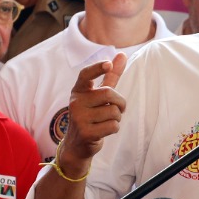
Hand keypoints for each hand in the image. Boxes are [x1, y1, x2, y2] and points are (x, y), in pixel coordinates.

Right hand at [57, 55, 127, 172]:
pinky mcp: (86, 132)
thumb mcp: (99, 95)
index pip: (86, 74)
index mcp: (78, 90)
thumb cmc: (91, 114)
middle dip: (120, 102)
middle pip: (109, 93)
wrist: (77, 144)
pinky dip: (114, 128)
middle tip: (118, 109)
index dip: (97, 68)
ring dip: (117, 118)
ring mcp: (79, 118)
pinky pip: (113, 126)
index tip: (108, 64)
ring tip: (106, 121)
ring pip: (113, 112)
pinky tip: (104, 131)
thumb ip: (111, 76)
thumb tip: (122, 54)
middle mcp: (75, 102)